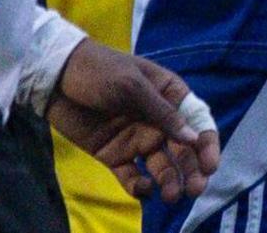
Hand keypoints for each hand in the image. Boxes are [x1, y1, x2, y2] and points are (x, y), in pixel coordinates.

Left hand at [47, 41, 220, 203]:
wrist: (56, 78)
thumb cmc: (100, 70)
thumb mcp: (133, 85)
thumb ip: (163, 113)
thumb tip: (193, 138)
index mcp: (169, 96)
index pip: (197, 123)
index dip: (207, 145)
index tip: (210, 167)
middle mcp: (158, 121)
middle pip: (183, 150)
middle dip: (192, 170)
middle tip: (194, 190)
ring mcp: (137, 139)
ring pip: (162, 166)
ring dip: (170, 181)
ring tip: (171, 196)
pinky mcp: (115, 155)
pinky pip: (132, 175)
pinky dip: (139, 186)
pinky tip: (142, 188)